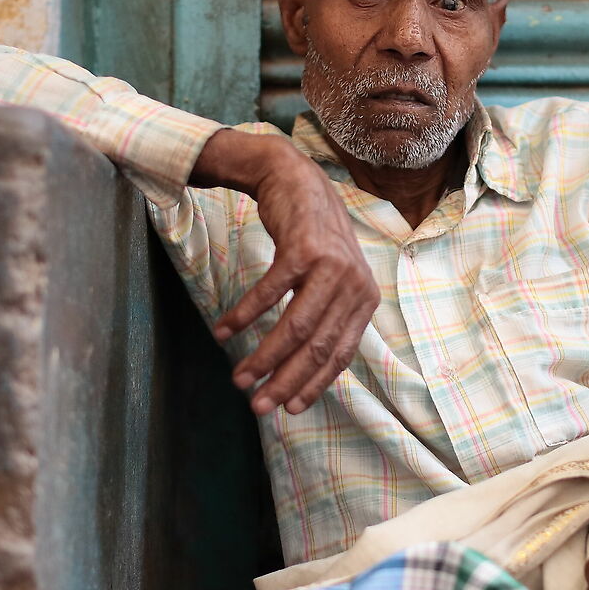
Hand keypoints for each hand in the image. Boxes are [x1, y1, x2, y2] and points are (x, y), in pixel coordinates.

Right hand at [193, 128, 379, 415]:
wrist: (296, 179)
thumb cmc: (312, 237)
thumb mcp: (334, 277)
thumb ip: (328, 316)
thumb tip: (306, 370)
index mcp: (365, 299)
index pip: (340, 355)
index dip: (314, 385)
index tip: (290, 410)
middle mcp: (354, 284)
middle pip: (316, 348)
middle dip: (284, 382)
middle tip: (257, 406)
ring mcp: (331, 266)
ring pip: (295, 327)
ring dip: (263, 357)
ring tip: (238, 378)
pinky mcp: (303, 250)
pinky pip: (269, 294)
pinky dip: (244, 316)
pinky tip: (223, 332)